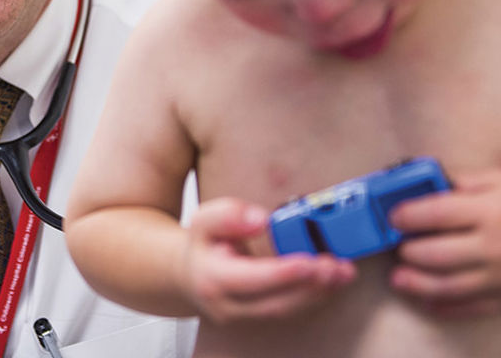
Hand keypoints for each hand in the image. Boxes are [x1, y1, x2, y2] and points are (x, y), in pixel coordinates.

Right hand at [183, 197, 355, 322]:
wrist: (190, 275)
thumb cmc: (202, 244)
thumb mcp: (203, 219)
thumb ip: (228, 215)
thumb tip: (260, 218)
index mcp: (213, 279)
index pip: (250, 279)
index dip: (281, 273)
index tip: (308, 262)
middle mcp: (230, 305)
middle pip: (275, 302)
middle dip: (310, 287)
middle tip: (336, 268)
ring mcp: (246, 317)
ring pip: (287, 310)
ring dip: (319, 293)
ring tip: (343, 272)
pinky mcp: (261, 318)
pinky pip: (291, 310)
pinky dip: (314, 296)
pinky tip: (332, 280)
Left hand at [389, 168, 500, 316]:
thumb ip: (467, 181)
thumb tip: (430, 180)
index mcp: (488, 212)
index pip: (437, 213)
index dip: (409, 215)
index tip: (393, 217)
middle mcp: (493, 247)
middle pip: (438, 254)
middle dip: (410, 252)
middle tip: (396, 248)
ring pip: (451, 286)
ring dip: (419, 284)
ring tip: (398, 279)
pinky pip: (474, 307)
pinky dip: (448, 307)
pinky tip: (429, 302)